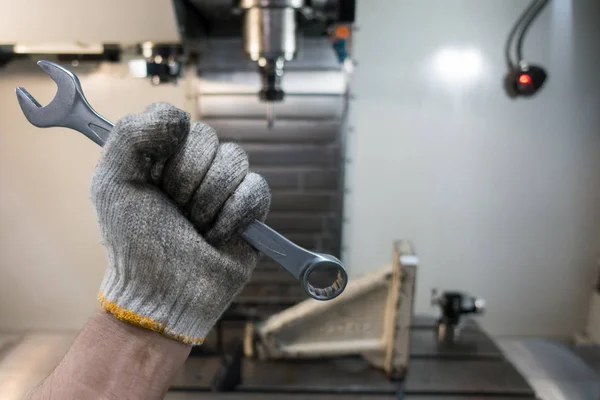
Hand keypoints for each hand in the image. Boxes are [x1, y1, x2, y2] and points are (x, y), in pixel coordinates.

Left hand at [91, 103, 269, 344]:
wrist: (164, 291)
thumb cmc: (134, 242)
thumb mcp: (111, 183)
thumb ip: (130, 135)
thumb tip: (179, 118)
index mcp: (160, 154)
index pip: (175, 118)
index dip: (165, 145)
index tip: (151, 176)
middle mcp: (194, 165)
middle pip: (207, 137)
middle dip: (185, 180)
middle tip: (173, 209)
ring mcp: (224, 186)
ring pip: (235, 159)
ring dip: (208, 200)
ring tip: (194, 225)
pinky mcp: (250, 209)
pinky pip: (256, 188)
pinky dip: (233, 216)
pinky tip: (216, 236)